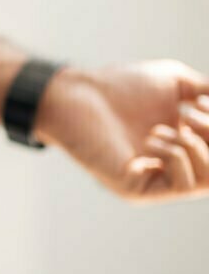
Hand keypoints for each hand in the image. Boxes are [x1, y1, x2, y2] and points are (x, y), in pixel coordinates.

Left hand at [37, 60, 208, 200]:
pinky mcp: (137, 190)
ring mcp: (156, 181)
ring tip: (172, 124)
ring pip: (207, 182)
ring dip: (198, 146)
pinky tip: (153, 138)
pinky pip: (181, 185)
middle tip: (191, 112)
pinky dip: (177, 156)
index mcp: (186, 145)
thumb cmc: (121, 85)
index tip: (201, 105)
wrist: (78, 94)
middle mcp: (173, 167)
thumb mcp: (179, 83)